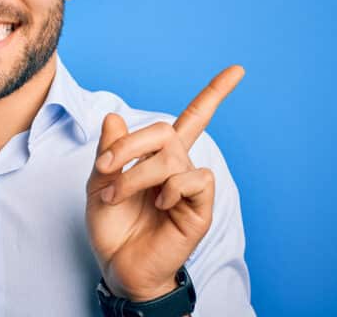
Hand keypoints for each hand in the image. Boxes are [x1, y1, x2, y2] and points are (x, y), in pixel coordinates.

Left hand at [85, 65, 244, 300]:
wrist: (118, 265)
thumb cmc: (111, 225)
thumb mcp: (98, 182)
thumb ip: (108, 152)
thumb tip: (113, 117)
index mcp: (158, 158)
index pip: (192, 119)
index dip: (214, 94)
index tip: (237, 71)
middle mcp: (178, 167)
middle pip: (164, 131)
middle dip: (128, 145)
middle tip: (104, 167)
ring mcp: (190, 188)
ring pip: (171, 157)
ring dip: (135, 174)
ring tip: (115, 196)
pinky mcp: (199, 209)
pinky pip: (195, 179)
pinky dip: (170, 187)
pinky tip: (158, 204)